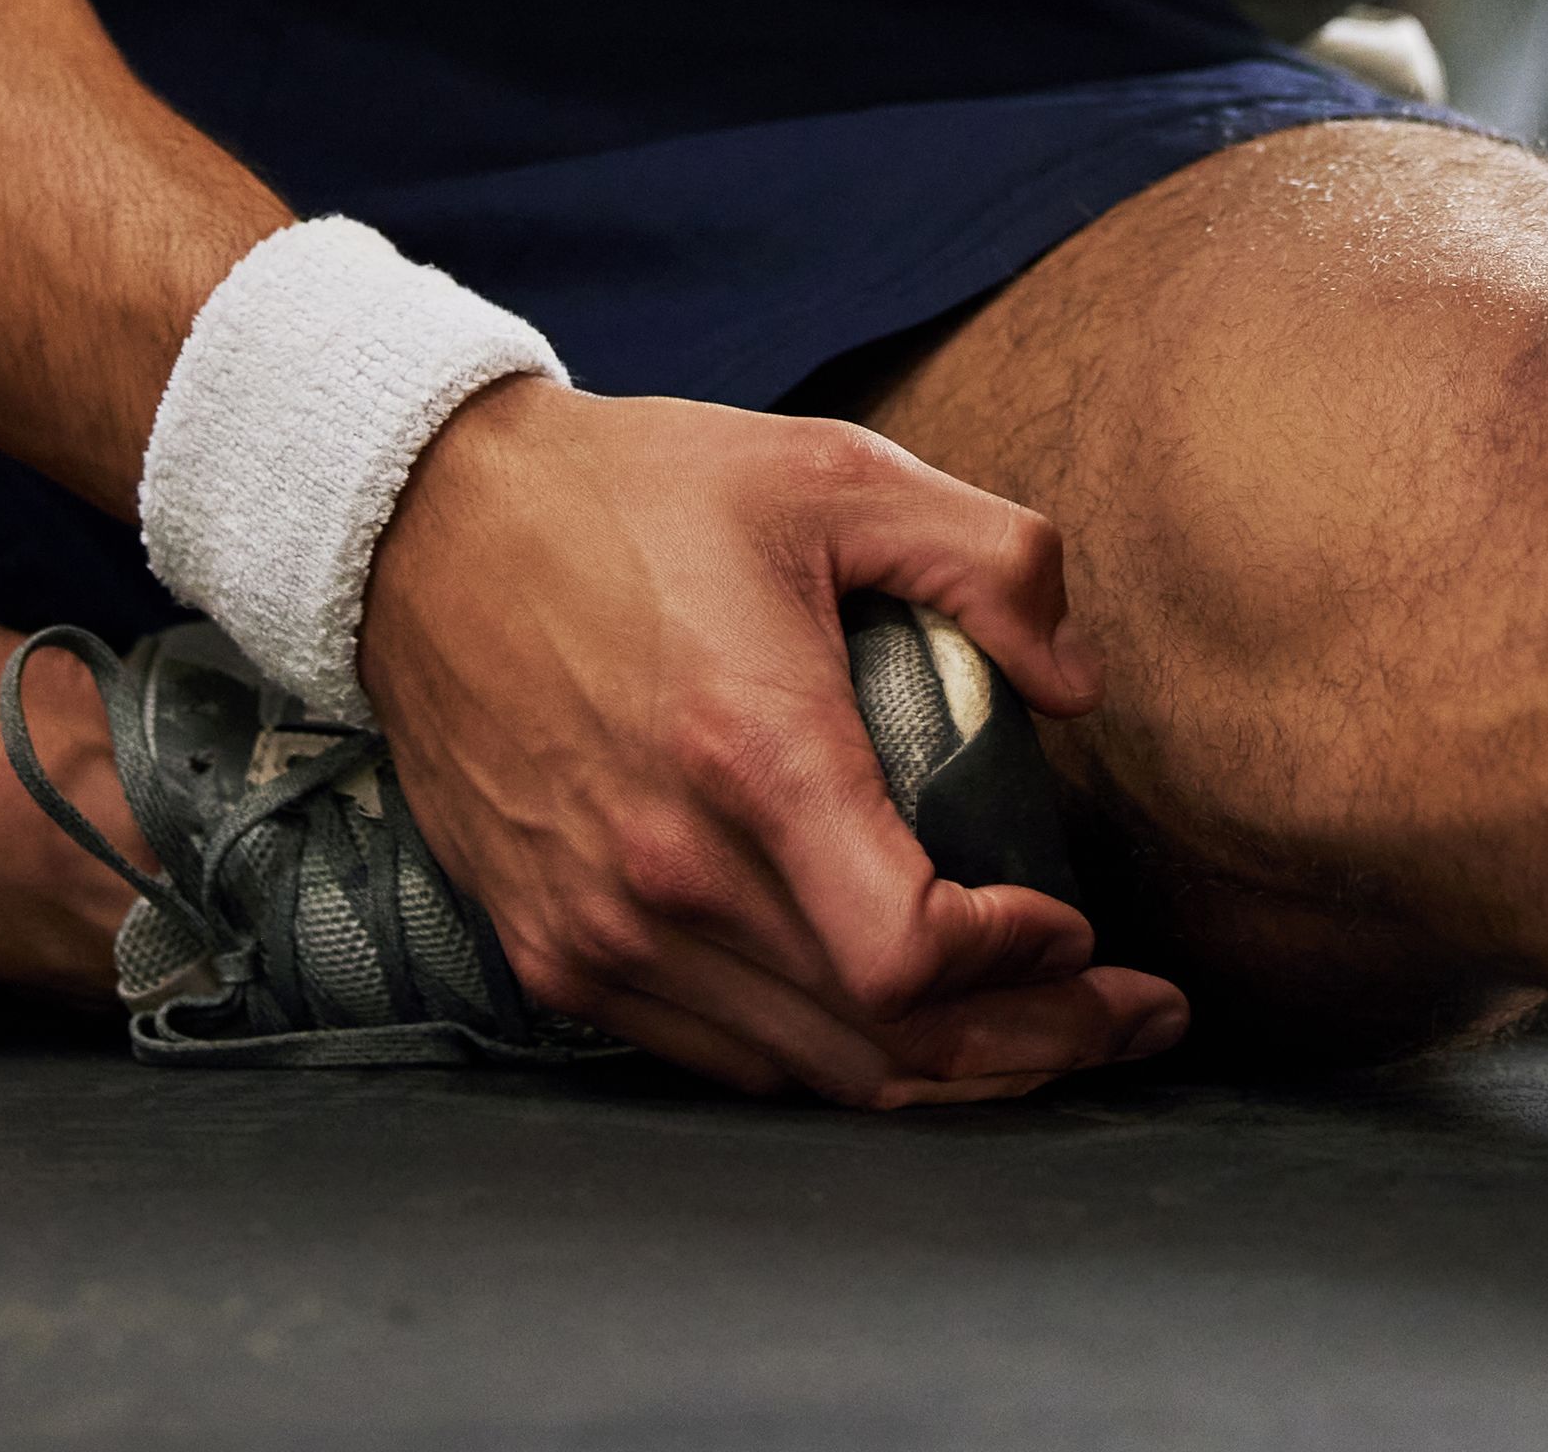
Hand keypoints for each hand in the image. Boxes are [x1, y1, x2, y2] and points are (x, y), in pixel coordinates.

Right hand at [358, 378, 1189, 1106]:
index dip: (1017, 970)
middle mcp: (670, 867)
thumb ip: (988, 559)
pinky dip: (825, 1059)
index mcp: (750, 749)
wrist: (425, 528)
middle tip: (1121, 1018)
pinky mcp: (554, 952)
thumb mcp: (832, 473)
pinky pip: (722, 1056)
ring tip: (1037, 1033)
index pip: (906, 952)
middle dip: (1033, 1045)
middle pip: (884, 1043)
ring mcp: (603, 927)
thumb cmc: (633, 496)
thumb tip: (1075, 687)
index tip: (1070, 926)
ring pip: (812, 1072)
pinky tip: (890, 1023)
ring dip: (942, 1073)